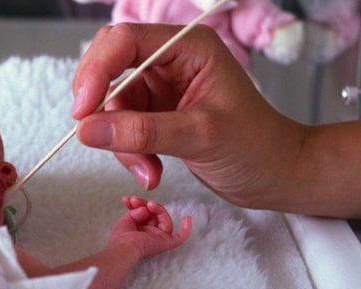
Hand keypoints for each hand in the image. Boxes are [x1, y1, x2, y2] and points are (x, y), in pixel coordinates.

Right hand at [71, 23, 304, 208]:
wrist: (277, 176)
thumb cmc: (256, 147)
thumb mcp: (200, 136)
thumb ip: (143, 132)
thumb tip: (87, 130)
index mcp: (189, 48)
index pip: (125, 41)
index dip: (96, 71)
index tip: (83, 112)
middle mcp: (171, 62)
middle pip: (109, 67)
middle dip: (101, 107)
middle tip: (94, 136)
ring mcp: (161, 89)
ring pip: (112, 106)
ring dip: (120, 142)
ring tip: (147, 171)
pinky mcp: (156, 116)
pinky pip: (122, 129)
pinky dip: (129, 154)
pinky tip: (151, 172)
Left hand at [108, 197, 191, 258]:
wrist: (123, 247)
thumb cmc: (121, 237)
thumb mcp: (127, 219)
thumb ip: (137, 211)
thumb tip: (147, 209)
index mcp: (141, 229)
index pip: (146, 213)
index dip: (139, 204)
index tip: (128, 199)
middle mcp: (151, 234)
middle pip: (156, 214)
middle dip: (146, 204)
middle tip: (135, 200)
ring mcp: (160, 238)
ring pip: (165, 219)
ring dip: (158, 209)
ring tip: (149, 204)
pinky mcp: (167, 243)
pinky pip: (180, 237)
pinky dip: (186, 228)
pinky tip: (188, 218)